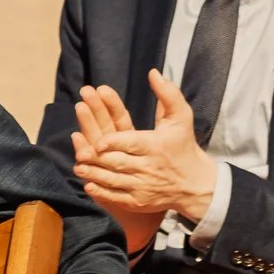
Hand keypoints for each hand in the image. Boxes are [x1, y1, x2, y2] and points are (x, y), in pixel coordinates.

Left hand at [73, 71, 217, 224]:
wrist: (195, 183)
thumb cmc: (184, 145)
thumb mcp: (181, 117)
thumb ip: (167, 94)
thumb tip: (152, 73)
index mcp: (155, 145)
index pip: (130, 142)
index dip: (112, 142)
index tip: (98, 141)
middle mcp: (148, 167)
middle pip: (116, 161)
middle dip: (95, 156)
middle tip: (79, 151)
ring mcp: (142, 186)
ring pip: (112, 179)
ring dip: (93, 173)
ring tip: (78, 165)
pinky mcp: (138, 200)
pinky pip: (115, 196)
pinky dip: (100, 190)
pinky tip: (88, 183)